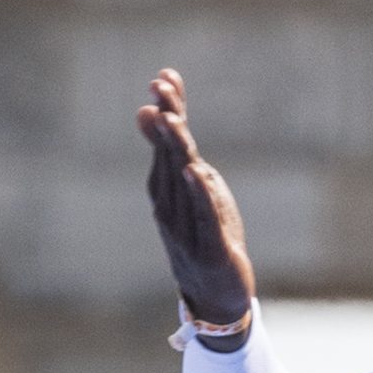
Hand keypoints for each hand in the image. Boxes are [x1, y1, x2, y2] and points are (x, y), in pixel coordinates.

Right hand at [136, 68, 255, 335]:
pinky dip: (198, 194)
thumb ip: (177, 156)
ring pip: (179, 182)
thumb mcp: (193, 192)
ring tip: (173, 118)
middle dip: (166, 120)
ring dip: (176, 149)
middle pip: (168, 155)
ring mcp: (185, 227)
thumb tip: (157, 114)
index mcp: (165, 190)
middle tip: (161, 88)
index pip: (165, 141)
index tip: (165, 76)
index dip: (167, 108)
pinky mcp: (209, 248)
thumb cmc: (205, 237)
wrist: (215, 296)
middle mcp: (169, 205)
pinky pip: (202, 217)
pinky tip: (195, 171)